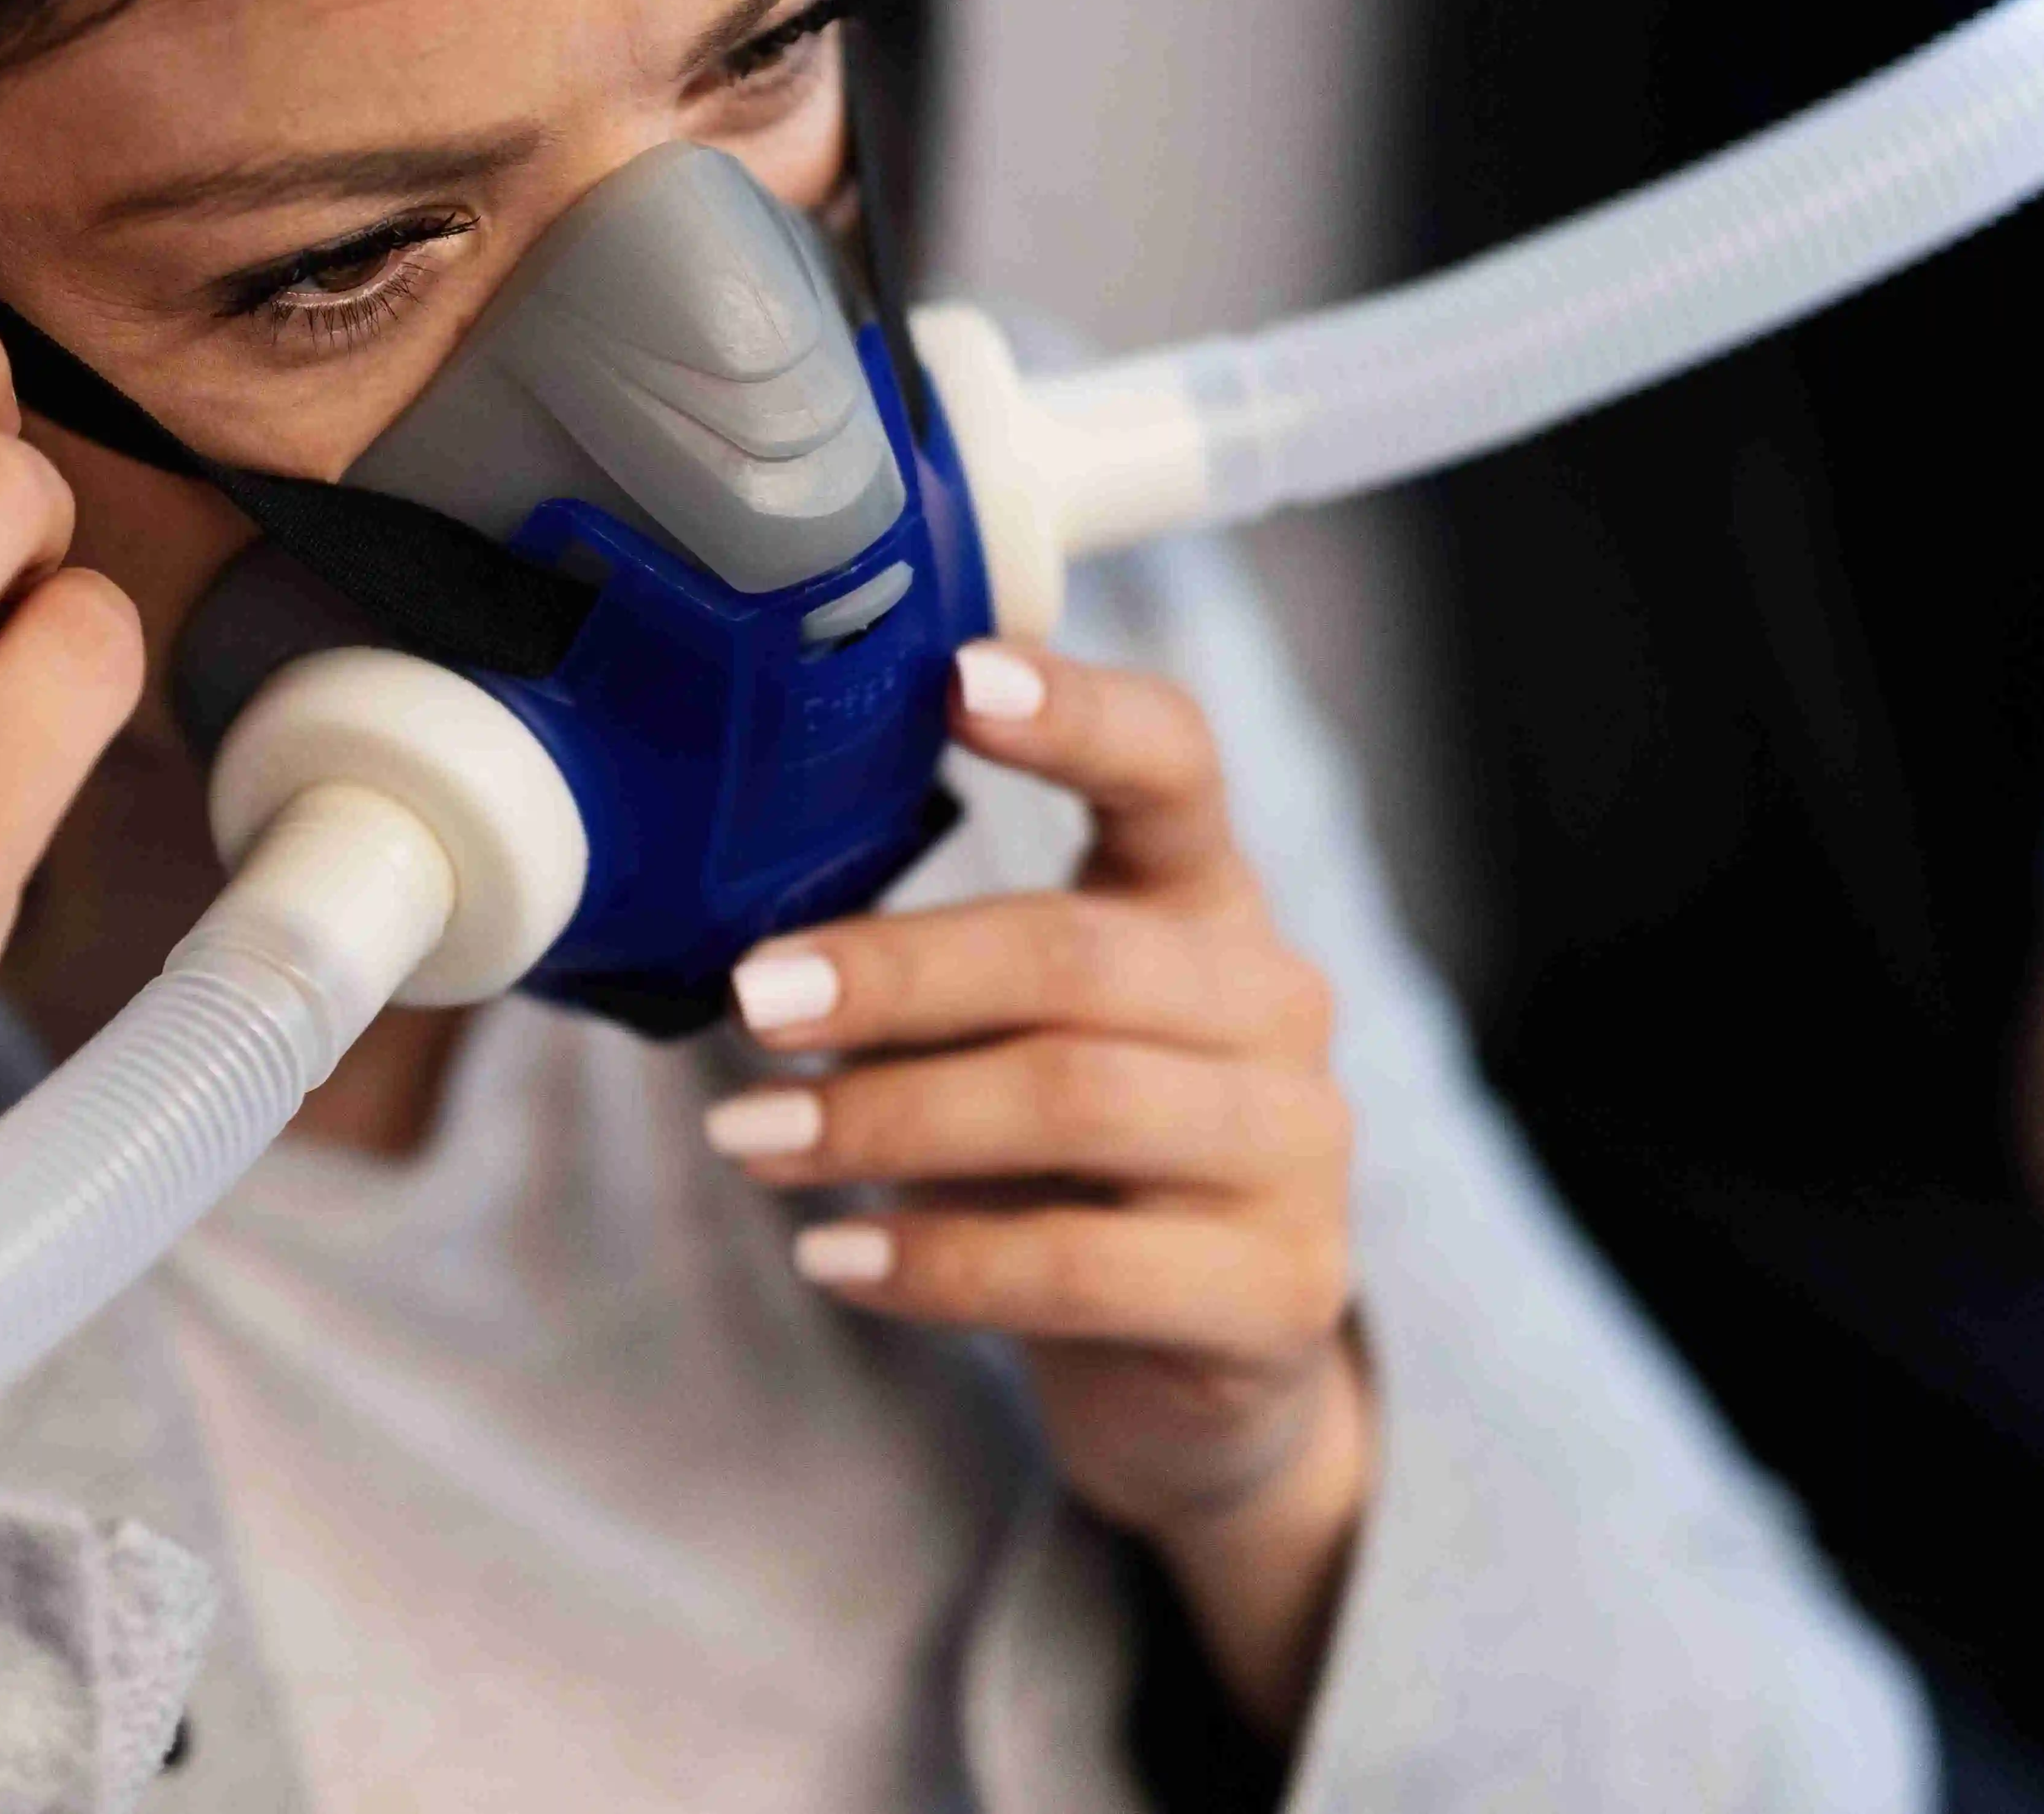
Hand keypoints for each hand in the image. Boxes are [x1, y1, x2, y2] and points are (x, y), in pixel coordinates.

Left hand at [709, 638, 1368, 1734]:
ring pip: (1077, 1100)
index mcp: (1203, 898)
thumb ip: (932, 972)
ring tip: (750, 1138)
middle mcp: (1273, 1001)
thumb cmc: (1062, 1162)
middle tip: (752, 998)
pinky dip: (937, 1262)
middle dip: (896, 972)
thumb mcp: (1008, 1034)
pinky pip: (1082, 1266)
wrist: (1192, 1366)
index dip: (1074, 713)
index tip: (954, 677)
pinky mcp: (1279, 1290)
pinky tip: (832, 1255)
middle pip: (1077, 952)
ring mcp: (1295, 1147)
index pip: (1172, 763)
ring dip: (889, 1118)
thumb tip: (748, 944)